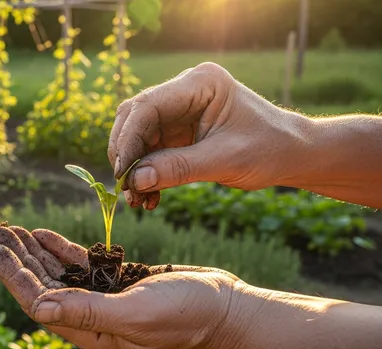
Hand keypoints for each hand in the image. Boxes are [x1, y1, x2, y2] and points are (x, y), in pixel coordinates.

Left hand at [0, 225, 245, 348]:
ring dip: (33, 251)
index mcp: (90, 333)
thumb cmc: (186, 315)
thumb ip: (87, 310)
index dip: (13, 276)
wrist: (225, 308)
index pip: (39, 302)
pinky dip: (59, 248)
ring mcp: (103, 300)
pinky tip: (41, 234)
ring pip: (57, 274)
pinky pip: (79, 265)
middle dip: (17, 259)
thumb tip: (40, 308)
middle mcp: (91, 319)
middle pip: (42, 286)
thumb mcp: (136, 312)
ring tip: (9, 229)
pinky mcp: (117, 283)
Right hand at [108, 62, 310, 209]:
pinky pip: (149, 151)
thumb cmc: (268, 148)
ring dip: (134, 169)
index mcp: (200, 83)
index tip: (122, 172)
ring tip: (137, 199)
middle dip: (127, 154)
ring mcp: (178, 111)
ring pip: (138, 137)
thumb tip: (135, 180)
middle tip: (126, 188)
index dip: (129, 139)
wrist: (292, 154)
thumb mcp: (224, 160)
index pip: (147, 106)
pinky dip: (146, 174)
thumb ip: (178, 168)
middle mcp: (183, 92)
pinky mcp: (177, 132)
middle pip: (135, 118)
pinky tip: (149, 196)